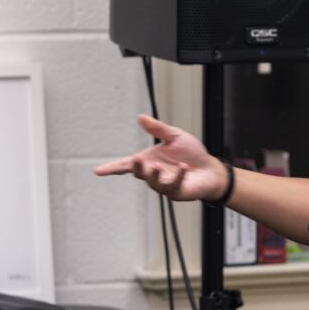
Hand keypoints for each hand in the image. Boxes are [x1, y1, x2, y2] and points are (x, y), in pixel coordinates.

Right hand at [94, 114, 227, 201]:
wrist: (210, 169)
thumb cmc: (192, 153)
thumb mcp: (174, 136)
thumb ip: (158, 129)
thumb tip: (141, 117)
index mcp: (149, 160)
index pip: (126, 165)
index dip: (112, 168)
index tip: (97, 171)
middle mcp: (153, 173)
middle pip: (138, 173)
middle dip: (136, 168)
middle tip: (138, 160)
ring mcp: (164, 185)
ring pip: (153, 182)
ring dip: (154, 174)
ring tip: (158, 166)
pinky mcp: (176, 192)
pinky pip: (173, 186)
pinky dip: (178, 176)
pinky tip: (184, 167)